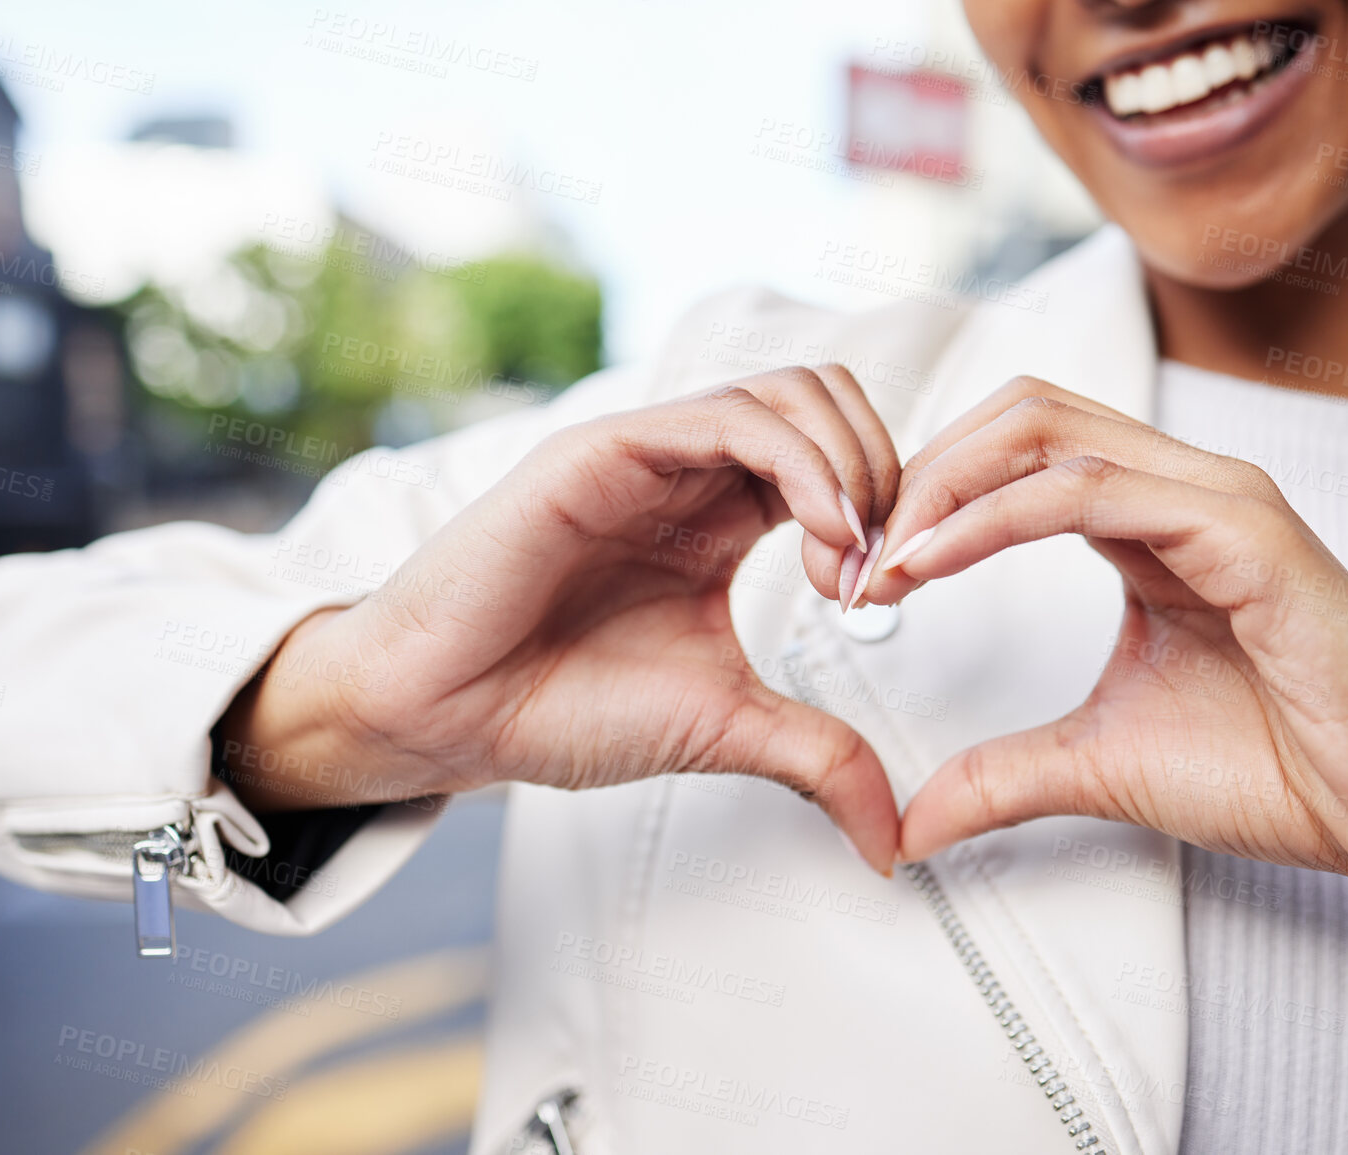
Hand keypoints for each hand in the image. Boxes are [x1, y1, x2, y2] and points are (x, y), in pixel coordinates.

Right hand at [221, 366, 901, 872]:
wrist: (451, 717)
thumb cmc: (564, 706)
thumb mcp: (727, 727)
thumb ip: (820, 760)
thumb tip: (897, 839)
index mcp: (725, 516)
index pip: (844, 456)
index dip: (892, 512)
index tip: (886, 598)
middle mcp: (694, 469)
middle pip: (833, 401)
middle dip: (888, 477)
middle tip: (875, 575)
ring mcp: (652, 450)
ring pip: (794, 392)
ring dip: (855, 467)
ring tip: (849, 563)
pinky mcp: (606, 447)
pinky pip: (731, 415)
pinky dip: (804, 464)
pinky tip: (823, 536)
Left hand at [864, 376, 1347, 1027]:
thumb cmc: (1274, 768)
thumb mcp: (1096, 762)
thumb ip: (1001, 773)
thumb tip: (912, 822)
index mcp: (1148, 520)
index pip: (1014, 453)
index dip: (924, 496)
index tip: (859, 570)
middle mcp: (1180, 487)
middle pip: (1018, 414)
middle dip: (919, 474)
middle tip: (854, 555)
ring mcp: (1216, 497)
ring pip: (1047, 430)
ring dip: (942, 487)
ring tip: (881, 560)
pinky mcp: (1247, 531)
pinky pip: (1095, 492)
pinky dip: (997, 516)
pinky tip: (936, 562)